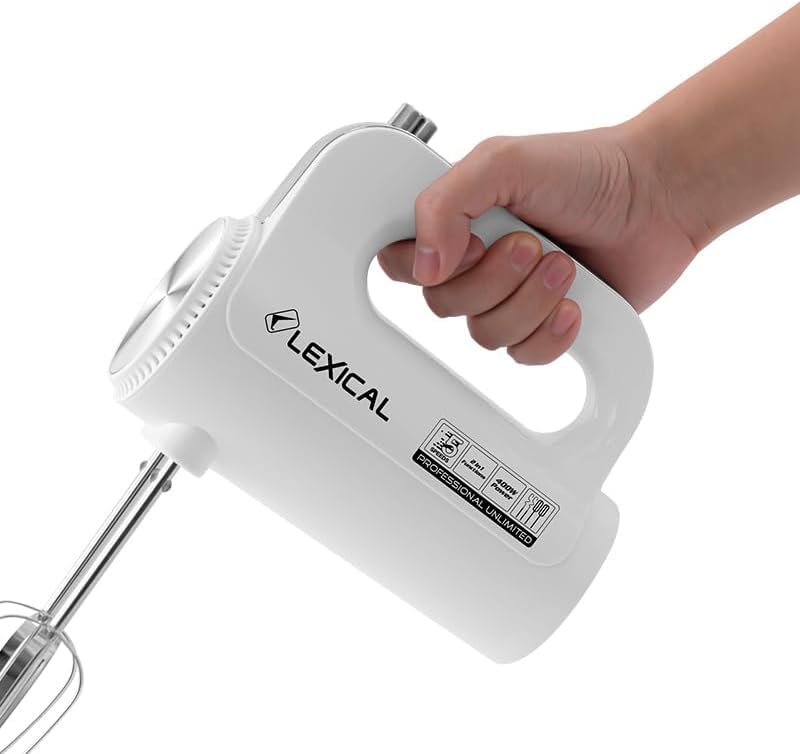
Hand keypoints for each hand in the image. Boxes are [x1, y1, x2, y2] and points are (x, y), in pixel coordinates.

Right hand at [377, 124, 699, 363]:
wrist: (658, 199)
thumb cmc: (587, 169)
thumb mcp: (504, 161)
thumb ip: (445, 202)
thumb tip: (424, 265)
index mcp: (455, 222)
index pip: (400, 262)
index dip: (425, 266)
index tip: (470, 243)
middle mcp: (477, 263)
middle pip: (443, 306)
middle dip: (495, 278)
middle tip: (533, 245)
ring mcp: (509, 298)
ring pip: (484, 336)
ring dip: (530, 301)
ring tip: (564, 265)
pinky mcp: (544, 326)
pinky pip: (523, 355)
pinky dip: (551, 333)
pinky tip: (573, 304)